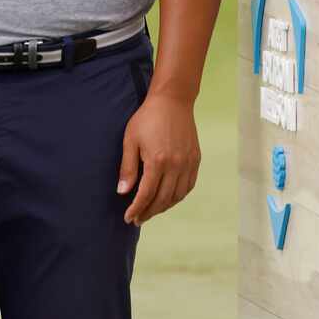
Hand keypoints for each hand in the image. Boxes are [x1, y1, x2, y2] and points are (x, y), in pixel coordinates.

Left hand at [118, 92, 200, 225]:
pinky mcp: (195, 159)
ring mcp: (188, 163)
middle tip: (138, 219)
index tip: (128, 218)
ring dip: (164, 207)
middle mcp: (176, 165)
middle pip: (163, 199)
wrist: (173, 100)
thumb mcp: (131, 139)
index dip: (136, 209)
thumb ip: (128, 168)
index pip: (146, 194)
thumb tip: (123, 192)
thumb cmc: (147, 118)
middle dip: (149, 212)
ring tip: (152, 210)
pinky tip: (169, 198)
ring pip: (177, 196)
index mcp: (158, 161)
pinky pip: (188, 186)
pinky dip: (178, 196)